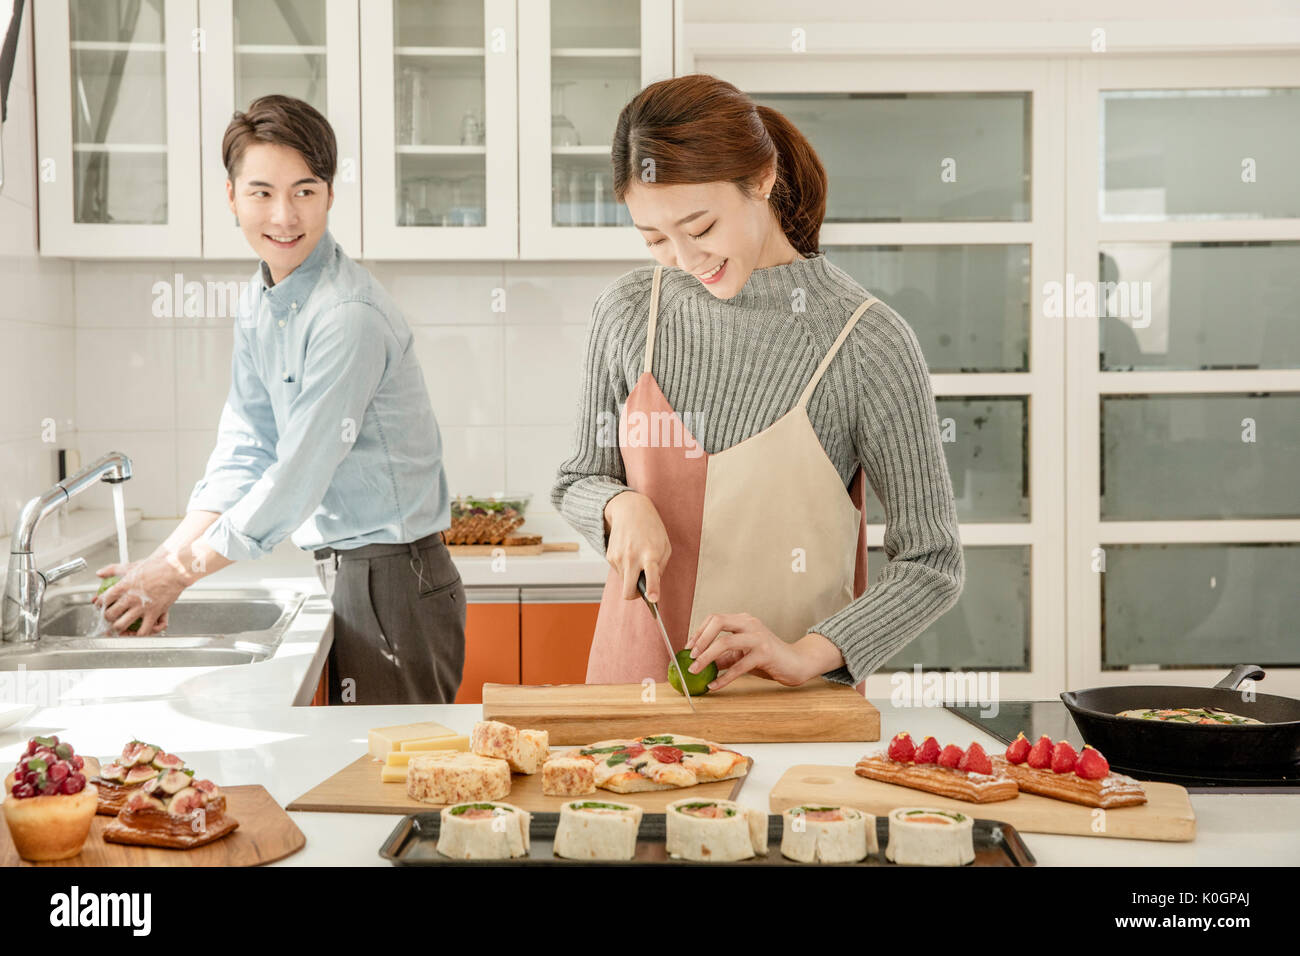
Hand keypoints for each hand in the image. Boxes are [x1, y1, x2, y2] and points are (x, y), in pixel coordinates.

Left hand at [93, 557, 185, 634]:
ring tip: (119, 627)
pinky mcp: (154, 613)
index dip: (99, 604)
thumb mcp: (131, 566)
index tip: (100, 605)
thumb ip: (113, 570)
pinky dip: (139, 634)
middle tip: (109, 617)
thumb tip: (100, 573)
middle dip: (107, 618)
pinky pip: (143, 630)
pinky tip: (137, 631)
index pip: (103, 600)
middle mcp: (130, 598)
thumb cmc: (156, 566)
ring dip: (118, 628)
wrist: (175, 568)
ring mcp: (142, 607)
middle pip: (109, 615)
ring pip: (121, 625)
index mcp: (123, 586)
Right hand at [603, 491, 671, 602]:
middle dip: (634, 595)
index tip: (653, 599)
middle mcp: (632, 557)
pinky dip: (624, 568)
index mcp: (650, 554)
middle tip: (641, 591)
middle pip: (628, 591)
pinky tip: (629, 553)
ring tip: (637, 559)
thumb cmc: (652, 529)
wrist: (630, 510)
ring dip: (630, 578)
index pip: (651, 575)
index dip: (651, 589)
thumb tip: (652, 588)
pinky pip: (618, 572)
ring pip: (623, 582)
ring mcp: (618, 557)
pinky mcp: (609, 556)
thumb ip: (660, 568)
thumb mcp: (664, 546)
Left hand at [685, 613, 813, 689]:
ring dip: (707, 658)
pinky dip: (724, 678)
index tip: (688, 649)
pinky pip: (739, 666)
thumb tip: (698, 663)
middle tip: (690, 657)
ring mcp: (758, 637)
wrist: (795, 663)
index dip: (698, 632)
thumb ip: (723, 656)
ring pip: (726, 642)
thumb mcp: (741, 654)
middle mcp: (750, 624)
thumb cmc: (767, 658)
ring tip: (695, 671)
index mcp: (743, 620)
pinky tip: (714, 685)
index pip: (714, 618)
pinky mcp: (765, 654)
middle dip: (700, 639)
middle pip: (718, 622)